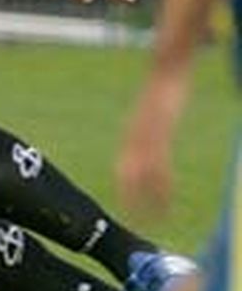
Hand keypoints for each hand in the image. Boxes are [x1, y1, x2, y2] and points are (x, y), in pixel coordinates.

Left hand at [116, 72, 185, 216]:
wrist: (166, 68)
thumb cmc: (164, 89)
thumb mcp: (156, 112)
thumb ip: (153, 127)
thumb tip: (157, 137)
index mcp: (134, 134)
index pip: (124, 168)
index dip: (126, 190)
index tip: (130, 210)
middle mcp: (135, 137)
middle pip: (127, 175)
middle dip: (131, 200)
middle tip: (137, 223)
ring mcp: (146, 135)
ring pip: (142, 175)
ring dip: (148, 200)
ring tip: (155, 222)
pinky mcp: (160, 132)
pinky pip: (159, 164)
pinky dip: (161, 186)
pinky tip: (166, 201)